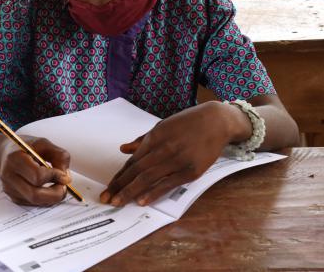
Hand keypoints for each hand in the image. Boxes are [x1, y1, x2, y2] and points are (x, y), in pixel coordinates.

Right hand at [0, 136, 71, 205]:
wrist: (6, 153)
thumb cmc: (27, 147)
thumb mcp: (45, 143)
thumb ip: (59, 156)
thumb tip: (65, 177)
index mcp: (15, 159)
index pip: (37, 176)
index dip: (54, 177)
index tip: (64, 175)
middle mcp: (9, 176)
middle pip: (35, 195)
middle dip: (55, 194)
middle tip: (64, 186)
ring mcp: (9, 189)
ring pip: (35, 201)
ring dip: (52, 197)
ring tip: (57, 185)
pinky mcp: (13, 197)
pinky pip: (33, 203)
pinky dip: (45, 198)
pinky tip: (47, 188)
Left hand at [101, 101, 249, 206]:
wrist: (217, 121)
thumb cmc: (189, 123)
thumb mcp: (163, 125)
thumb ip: (143, 139)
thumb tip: (123, 149)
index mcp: (155, 136)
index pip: (133, 160)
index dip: (120, 175)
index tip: (109, 187)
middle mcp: (164, 148)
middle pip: (137, 171)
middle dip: (120, 186)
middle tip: (106, 198)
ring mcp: (178, 160)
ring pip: (149, 178)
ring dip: (131, 192)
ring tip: (118, 202)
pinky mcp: (191, 171)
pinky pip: (168, 184)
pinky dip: (153, 193)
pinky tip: (141, 201)